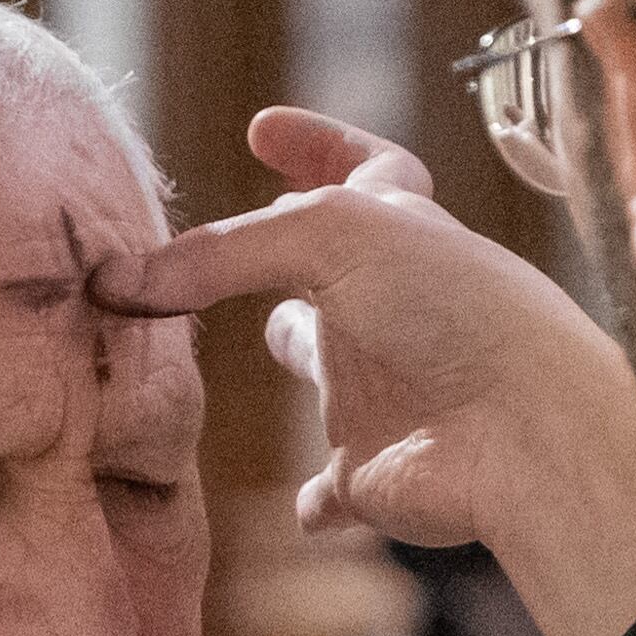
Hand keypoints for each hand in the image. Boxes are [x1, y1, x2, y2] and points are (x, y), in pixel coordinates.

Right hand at [92, 109, 635, 635]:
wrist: (519, 430)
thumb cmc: (450, 307)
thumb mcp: (327, 238)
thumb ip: (219, 254)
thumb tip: (117, 282)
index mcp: (398, 235)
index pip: (361, 169)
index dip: (319, 144)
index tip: (265, 130)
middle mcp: (389, 309)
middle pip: (325, 277)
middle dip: (278, 265)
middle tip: (210, 262)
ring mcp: (381, 391)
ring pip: (325, 374)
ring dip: (297, 358)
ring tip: (229, 358)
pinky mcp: (370, 474)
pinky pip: (331, 492)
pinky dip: (317, 503)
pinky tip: (307, 505)